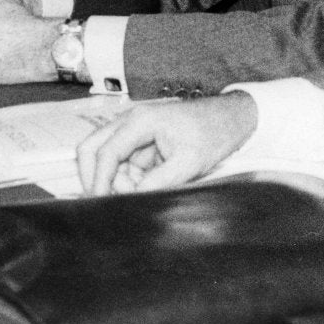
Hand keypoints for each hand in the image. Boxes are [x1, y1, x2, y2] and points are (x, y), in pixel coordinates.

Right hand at [76, 93, 257, 195]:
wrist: (230, 120)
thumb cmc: (212, 133)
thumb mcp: (188, 163)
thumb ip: (158, 183)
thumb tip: (132, 200)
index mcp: (140, 122)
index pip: (105, 152)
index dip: (99, 181)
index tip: (99, 203)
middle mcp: (131, 124)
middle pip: (93, 149)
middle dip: (94, 177)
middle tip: (107, 200)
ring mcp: (135, 134)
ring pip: (109, 162)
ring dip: (118, 182)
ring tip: (146, 192)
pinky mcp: (143, 145)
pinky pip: (126, 166)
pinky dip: (131, 181)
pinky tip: (150, 188)